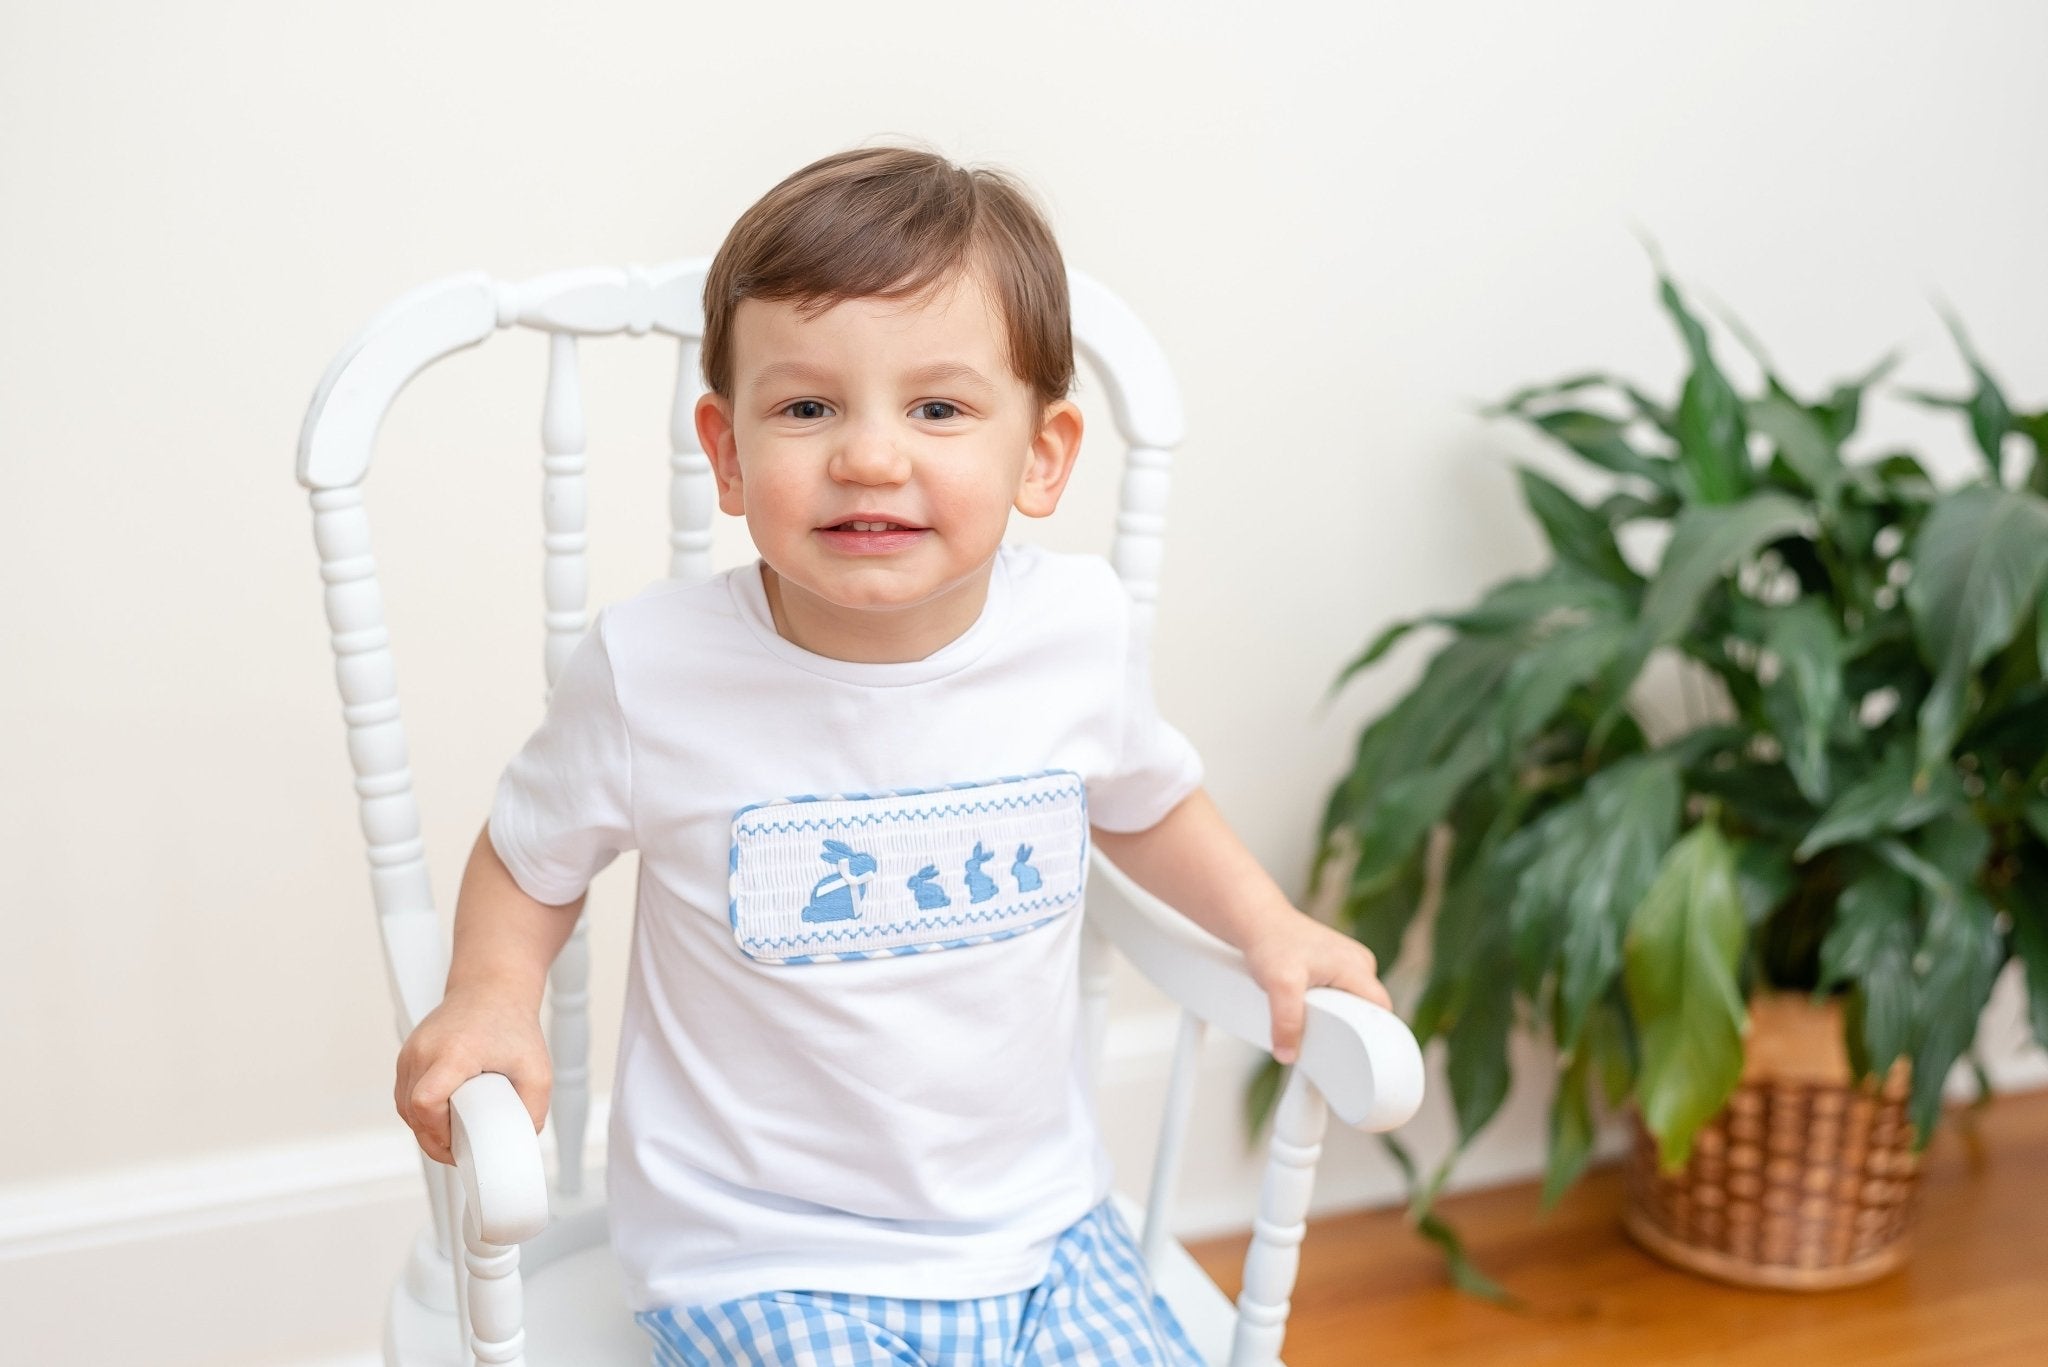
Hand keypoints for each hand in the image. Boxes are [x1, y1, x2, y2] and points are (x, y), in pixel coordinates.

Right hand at [394, 990, 550, 1165]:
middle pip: (410, 1111)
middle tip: (460, 1149)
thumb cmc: (510, 1023)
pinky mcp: (407, 1055)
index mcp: (454, 1052)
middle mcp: (425, 1050)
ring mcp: (411, 1051)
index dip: (438, 1132)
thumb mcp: (537, 1069)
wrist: (491, 990)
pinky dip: (419, 1112)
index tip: (458, 1142)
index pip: (425, 1102)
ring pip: (403, 1106)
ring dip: (424, 1127)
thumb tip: (520, 1140)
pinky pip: (403, 1094)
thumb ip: (533, 1108)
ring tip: (452, 1136)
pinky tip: (440, 1120)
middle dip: (433, 1138)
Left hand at [1242, 911, 1391, 1065]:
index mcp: (1357, 966)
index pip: (1381, 1010)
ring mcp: (1348, 963)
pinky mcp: (1334, 966)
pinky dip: (1327, 1005)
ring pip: (1352, 1003)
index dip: (1374, 1034)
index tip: (1359, 1055)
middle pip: (1366, 1009)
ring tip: (1313, 1021)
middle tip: (1326, 1041)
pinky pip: (1340, 994)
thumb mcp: (1279, 985)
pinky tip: (1309, 1009)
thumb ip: (1286, 1021)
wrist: (1257, 922)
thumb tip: (1288, 1054)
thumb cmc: (1271, 942)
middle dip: (1350, 1028)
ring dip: (1336, 1016)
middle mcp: (1358, 963)